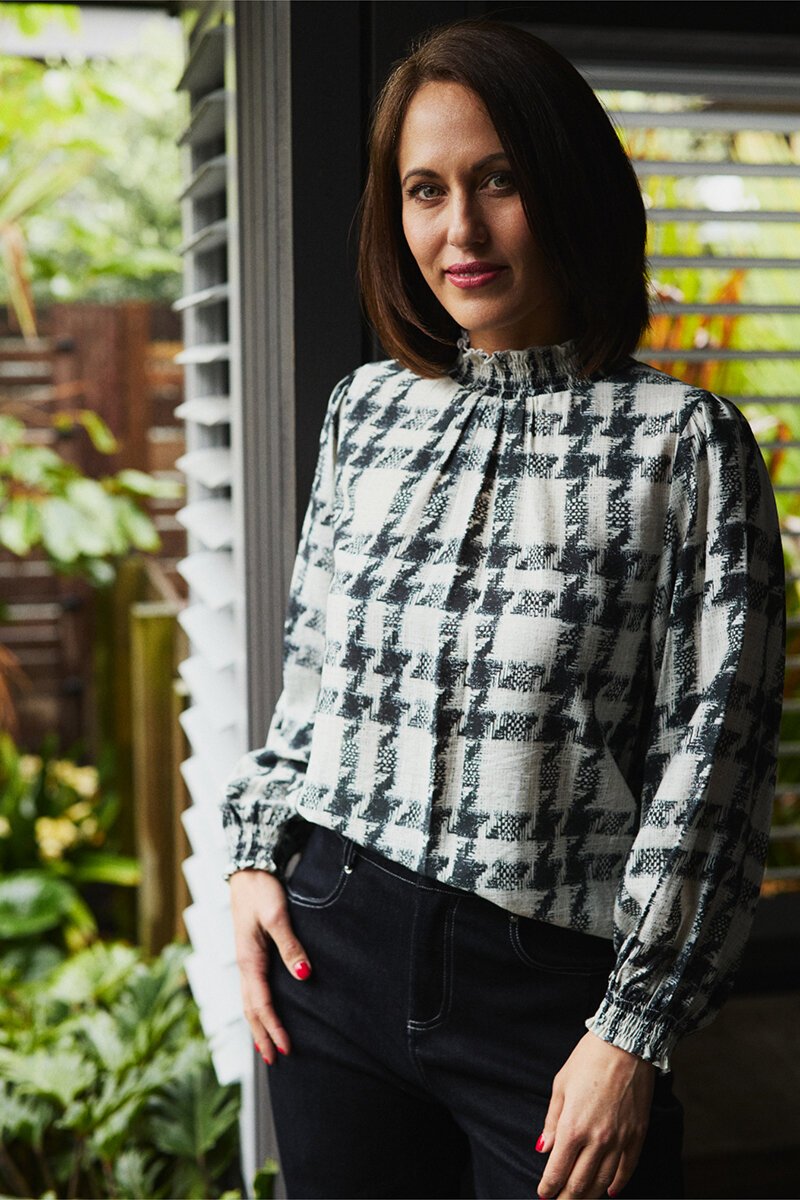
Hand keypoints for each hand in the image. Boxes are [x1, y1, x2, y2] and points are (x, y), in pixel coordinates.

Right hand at [229, 868, 311, 1063]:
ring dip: (258, 1024)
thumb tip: (304, 976)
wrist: (249, 870)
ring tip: (268, 1045)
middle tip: (275, 1061)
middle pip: (251, 1009)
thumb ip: (290, 946)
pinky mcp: (251, 952)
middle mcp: (245, 963)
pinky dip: (257, 1007)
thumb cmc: (262, 891)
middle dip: (262, 1035)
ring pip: (249, 1000)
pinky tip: (265, 1011)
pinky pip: (252, 988)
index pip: (261, 1004)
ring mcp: (246, 959)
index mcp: (249, 959)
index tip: (286, 1049)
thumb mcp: (277, 916)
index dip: (273, 1028)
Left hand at [535, 1031, 654, 1197]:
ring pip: (602, 1182)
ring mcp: (619, 1140)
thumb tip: (544, 1149)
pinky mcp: (637, 1136)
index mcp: (572, 1127)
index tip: (543, 1194)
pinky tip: (609, 1190)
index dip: (548, 1187)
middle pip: (579, 1183)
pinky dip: (617, 1184)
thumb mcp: (560, 1086)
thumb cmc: (588, 1060)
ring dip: (589, 1195)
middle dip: (566, 1198)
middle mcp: (596, 1139)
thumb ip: (552, 1122)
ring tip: (579, 1199)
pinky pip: (627, 1170)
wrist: (624, 1044)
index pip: (557, 1170)